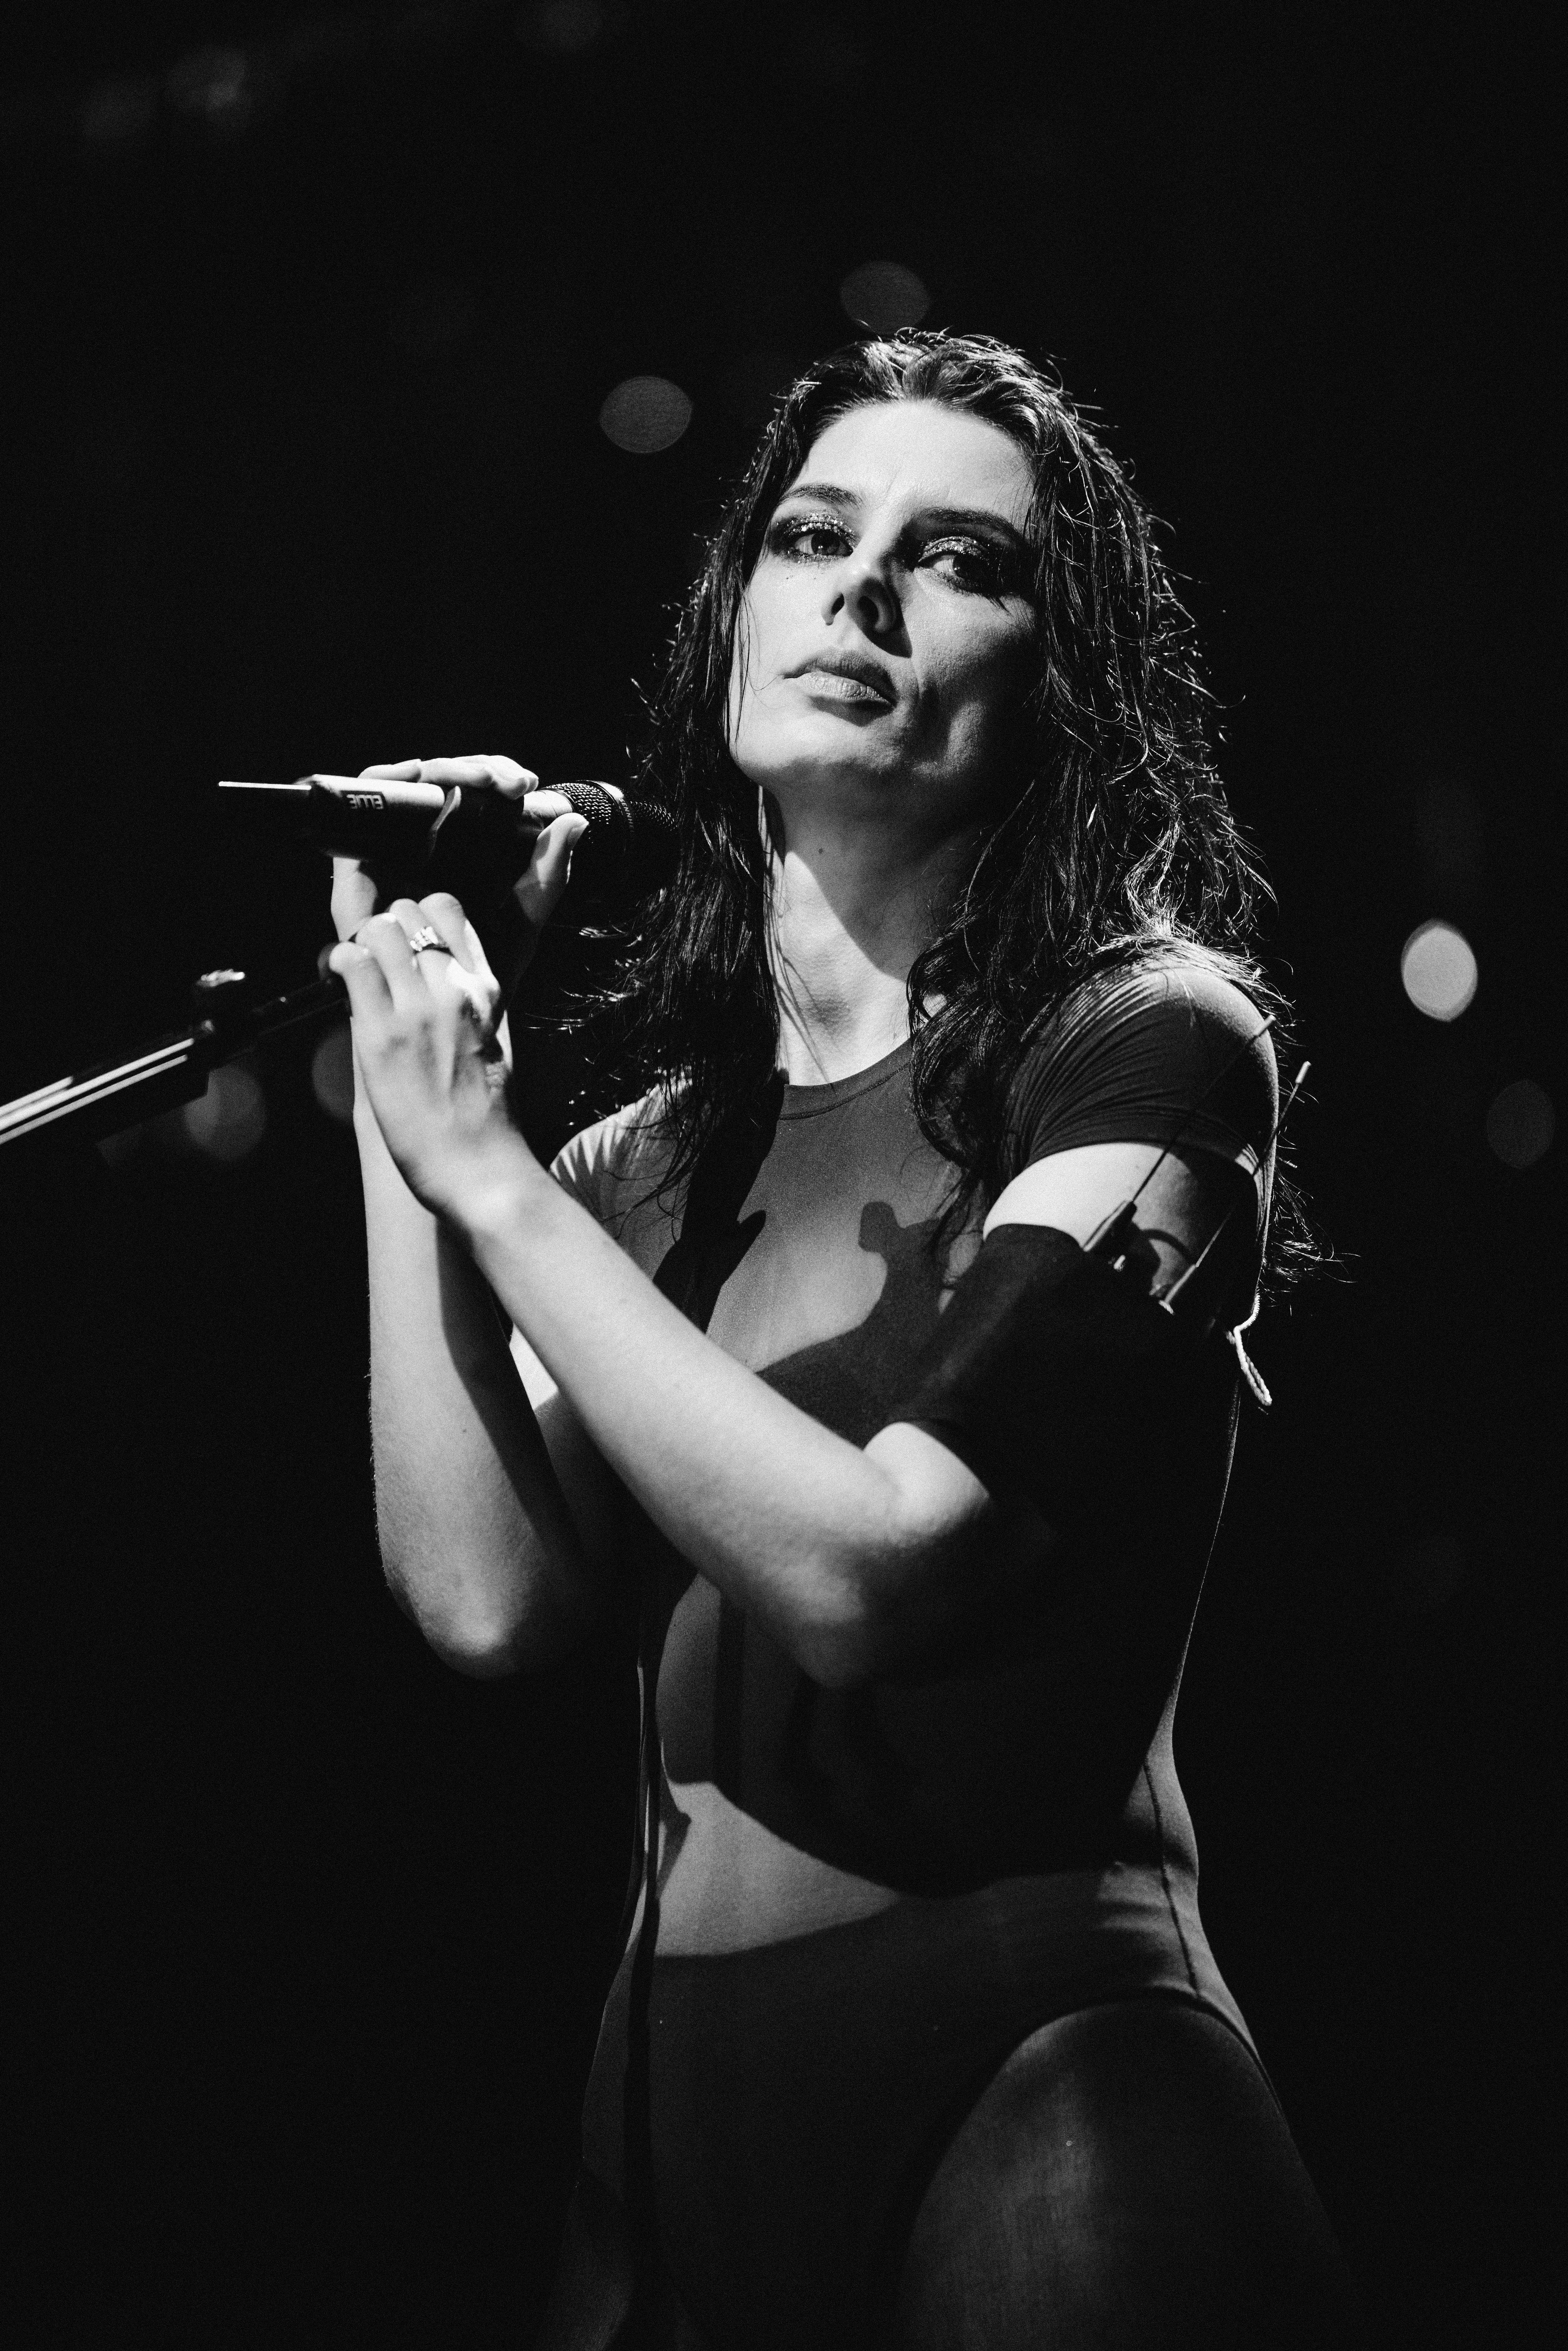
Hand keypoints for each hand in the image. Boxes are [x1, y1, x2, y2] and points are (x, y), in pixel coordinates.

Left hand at [328, 890, 534, 1220]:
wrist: (482, 1168)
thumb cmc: (488, 1118)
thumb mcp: (496, 1042)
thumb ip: (473, 1004)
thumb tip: (445, 980)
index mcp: (487, 988)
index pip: (449, 909)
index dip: (418, 916)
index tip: (406, 943)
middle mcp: (454, 987)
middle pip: (409, 910)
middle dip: (386, 928)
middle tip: (375, 964)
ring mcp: (417, 1009)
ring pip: (378, 928)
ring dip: (361, 945)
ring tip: (358, 976)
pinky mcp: (380, 1035)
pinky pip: (350, 964)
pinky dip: (339, 966)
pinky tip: (339, 986)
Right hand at [329, 754, 590, 991]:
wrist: (437, 1009)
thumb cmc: (477, 966)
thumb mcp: (523, 916)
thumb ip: (548, 874)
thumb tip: (575, 824)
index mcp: (463, 851)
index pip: (477, 796)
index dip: (497, 776)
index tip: (525, 785)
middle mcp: (427, 845)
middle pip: (446, 784)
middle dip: (478, 769)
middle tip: (510, 782)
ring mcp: (395, 851)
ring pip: (413, 788)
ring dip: (446, 770)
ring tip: (480, 779)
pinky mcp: (361, 862)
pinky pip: (368, 807)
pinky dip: (391, 780)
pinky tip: (421, 773)